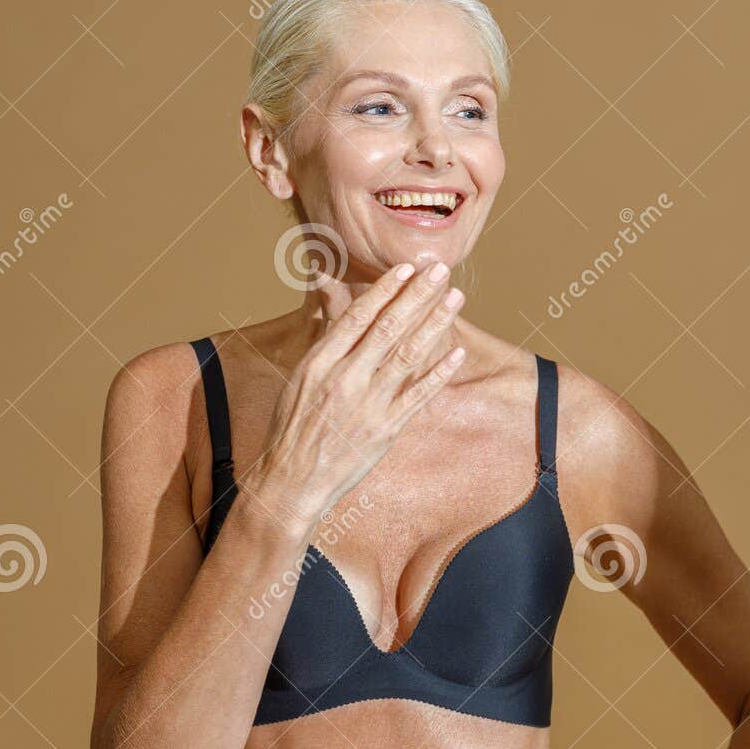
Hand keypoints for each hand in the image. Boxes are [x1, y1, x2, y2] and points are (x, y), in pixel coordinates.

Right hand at [245, 261, 465, 529]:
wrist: (292, 481)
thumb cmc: (293, 427)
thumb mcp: (300, 376)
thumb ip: (324, 335)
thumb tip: (327, 291)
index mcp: (320, 362)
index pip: (358, 316)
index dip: (385, 290)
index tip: (407, 268)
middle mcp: (345, 379)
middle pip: (388, 328)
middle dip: (417, 295)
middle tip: (441, 270)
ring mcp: (368, 404)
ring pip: (408, 355)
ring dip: (434, 324)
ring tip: (455, 299)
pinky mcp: (385, 429)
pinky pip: (418, 395)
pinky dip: (439, 373)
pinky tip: (457, 352)